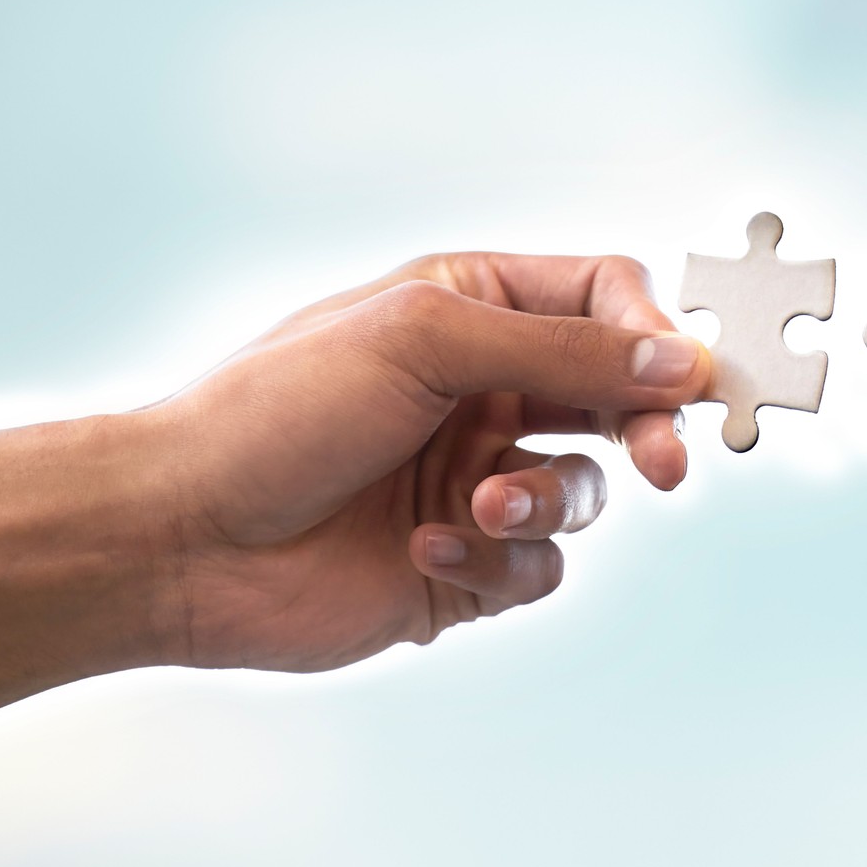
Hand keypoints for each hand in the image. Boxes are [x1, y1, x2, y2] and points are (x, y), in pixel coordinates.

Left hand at [153, 252, 708, 671]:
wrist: (180, 539)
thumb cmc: (278, 412)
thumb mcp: (427, 342)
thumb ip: (563, 348)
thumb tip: (679, 358)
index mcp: (473, 309)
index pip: (605, 301)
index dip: (654, 335)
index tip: (685, 379)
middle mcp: (486, 391)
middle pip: (619, 398)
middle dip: (647, 430)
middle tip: (665, 464)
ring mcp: (477, 478)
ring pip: (585, 491)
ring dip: (545, 502)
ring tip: (479, 507)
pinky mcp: (466, 562)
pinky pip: (539, 564)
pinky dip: (495, 559)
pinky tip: (422, 549)